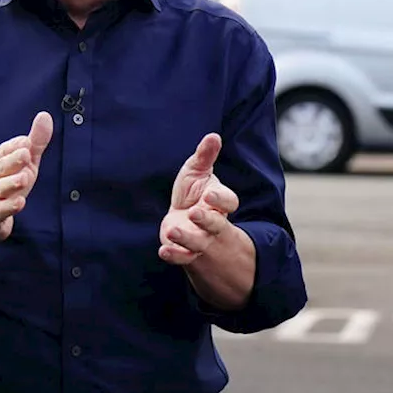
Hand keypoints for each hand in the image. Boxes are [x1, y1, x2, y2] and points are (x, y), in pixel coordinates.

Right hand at [0, 112, 52, 243]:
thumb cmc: (6, 186)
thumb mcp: (24, 164)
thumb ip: (35, 142)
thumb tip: (45, 116)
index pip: (4, 150)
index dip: (16, 147)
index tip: (27, 143)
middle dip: (12, 161)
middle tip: (26, 155)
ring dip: (10, 183)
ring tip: (24, 178)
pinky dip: (8, 207)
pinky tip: (19, 203)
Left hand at [159, 133, 239, 264]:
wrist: (182, 218)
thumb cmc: (192, 191)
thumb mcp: (197, 171)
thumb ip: (206, 155)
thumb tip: (213, 135)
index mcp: (219, 203)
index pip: (229, 203)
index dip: (221, 200)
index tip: (209, 196)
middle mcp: (213, 223)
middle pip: (216, 225)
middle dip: (206, 220)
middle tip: (194, 213)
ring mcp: (200, 238)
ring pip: (198, 242)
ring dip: (186, 238)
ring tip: (172, 231)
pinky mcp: (185, 251)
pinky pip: (183, 257)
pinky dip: (174, 255)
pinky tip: (163, 250)